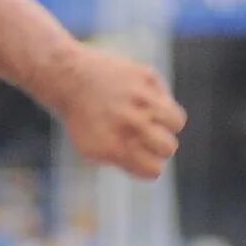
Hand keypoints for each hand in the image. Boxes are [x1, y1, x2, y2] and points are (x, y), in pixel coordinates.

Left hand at [56, 48, 187, 179]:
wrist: (68, 78)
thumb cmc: (82, 119)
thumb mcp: (92, 149)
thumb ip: (124, 161)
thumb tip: (156, 165)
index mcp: (117, 147)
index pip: (154, 169)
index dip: (149, 164)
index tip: (141, 155)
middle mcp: (131, 123)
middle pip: (169, 147)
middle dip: (160, 145)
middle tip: (146, 135)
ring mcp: (141, 98)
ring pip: (176, 121)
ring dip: (165, 122)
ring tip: (150, 116)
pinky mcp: (147, 76)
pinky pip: (167, 96)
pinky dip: (158, 98)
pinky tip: (139, 95)